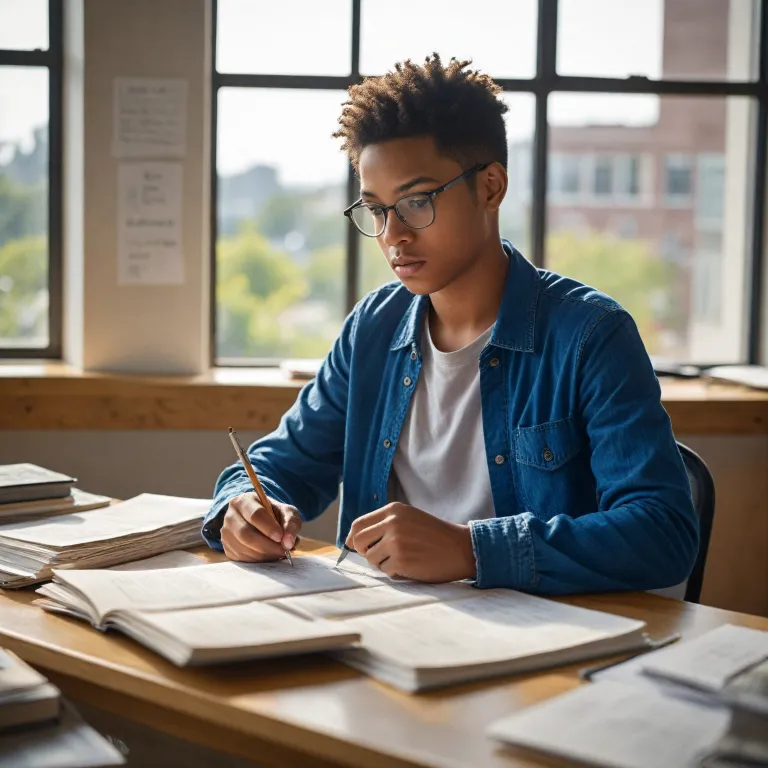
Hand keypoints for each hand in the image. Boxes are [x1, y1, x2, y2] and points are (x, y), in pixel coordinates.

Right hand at [221, 492, 301, 562]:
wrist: (260, 522)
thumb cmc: (273, 515)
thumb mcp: (286, 512)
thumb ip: (291, 523)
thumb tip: (288, 543)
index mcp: (244, 501)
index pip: (255, 514)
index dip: (268, 527)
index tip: (280, 537)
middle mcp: (230, 516)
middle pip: (245, 534)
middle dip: (267, 545)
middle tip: (283, 550)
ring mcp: (226, 533)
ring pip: (243, 548)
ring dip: (264, 554)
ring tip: (278, 552)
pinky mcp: (227, 548)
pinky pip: (241, 558)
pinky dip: (258, 560)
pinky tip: (268, 555)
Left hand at [346, 503, 475, 581]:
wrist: (461, 548)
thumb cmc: (435, 535)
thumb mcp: (409, 518)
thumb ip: (385, 524)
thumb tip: (354, 540)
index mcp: (393, 510)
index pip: (359, 524)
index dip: (354, 538)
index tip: (354, 547)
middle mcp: (392, 522)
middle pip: (359, 540)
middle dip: (365, 551)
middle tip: (380, 556)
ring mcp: (396, 541)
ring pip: (371, 558)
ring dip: (383, 563)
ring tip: (403, 559)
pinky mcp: (401, 560)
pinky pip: (385, 570)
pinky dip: (395, 572)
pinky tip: (411, 566)